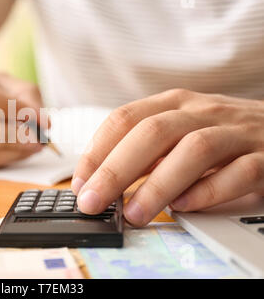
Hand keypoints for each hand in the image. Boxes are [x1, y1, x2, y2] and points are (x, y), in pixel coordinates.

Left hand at [71, 89, 263, 225]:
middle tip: (92, 201)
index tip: (80, 182)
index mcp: (174, 104)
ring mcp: (236, 132)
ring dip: (158, 185)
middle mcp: (202, 112)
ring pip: (193, 150)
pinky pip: (238, 173)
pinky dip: (207, 192)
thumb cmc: (220, 134)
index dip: (97, 151)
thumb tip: (102, 180)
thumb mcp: (179, 131)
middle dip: (115, 169)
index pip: (125, 118)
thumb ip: (146, 151)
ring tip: (134, 214)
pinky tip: (184, 208)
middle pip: (152, 132)